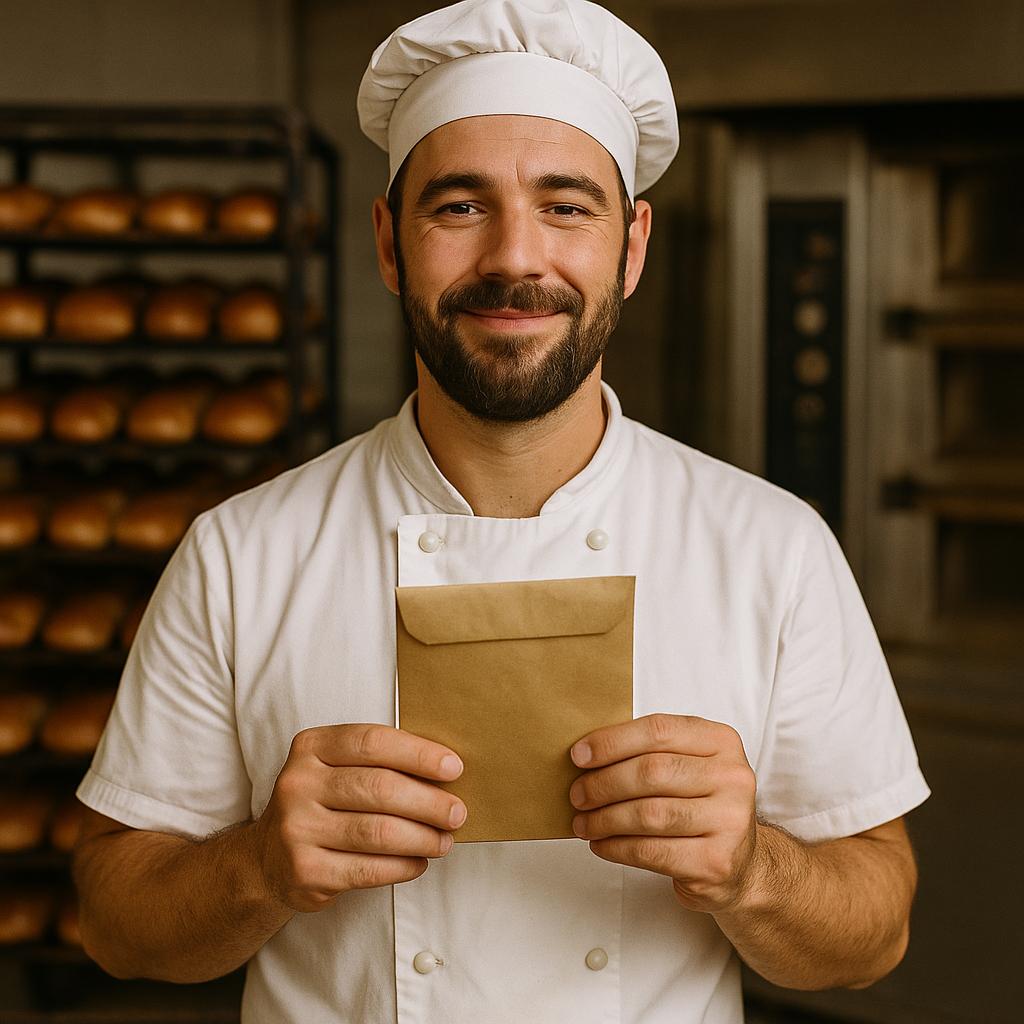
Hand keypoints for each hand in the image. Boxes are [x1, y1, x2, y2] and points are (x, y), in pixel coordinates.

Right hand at [253, 724, 466, 912]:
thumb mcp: (336, 768)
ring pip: (378, 832)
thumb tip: (446, 771)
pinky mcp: (304, 871)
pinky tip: (419, 862)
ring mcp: (297, 828)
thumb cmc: (323, 803)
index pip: (372, 742)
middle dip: (429, 802)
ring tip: (445, 841)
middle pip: (379, 788)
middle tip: (457, 813)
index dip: (418, 754)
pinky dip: (402, 867)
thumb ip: (379, 762)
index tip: (453, 767)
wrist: (268, 857)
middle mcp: (298, 783)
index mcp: (311, 747)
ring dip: (422, 838)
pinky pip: (368, 869)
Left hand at [568, 713, 759, 913]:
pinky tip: (602, 845)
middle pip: (652, 772)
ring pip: (649, 814)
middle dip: (603, 783)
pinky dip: (617, 847)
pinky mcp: (716, 862)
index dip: (612, 741)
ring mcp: (729, 821)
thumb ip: (649, 753)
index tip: (578, 755)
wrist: (741, 865)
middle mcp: (733, 777)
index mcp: (721, 742)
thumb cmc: (700, 807)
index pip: (659, 731)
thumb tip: (586, 755)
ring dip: (605, 819)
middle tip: (577, 795)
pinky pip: (652, 851)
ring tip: (583, 823)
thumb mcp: (687, 767)